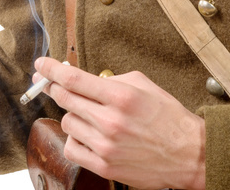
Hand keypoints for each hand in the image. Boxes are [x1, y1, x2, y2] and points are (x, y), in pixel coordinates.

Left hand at [34, 56, 205, 189]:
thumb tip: (85, 79)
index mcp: (121, 96)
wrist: (188, 154)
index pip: (73, 78)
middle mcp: (110, 120)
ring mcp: (106, 145)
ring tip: (88, 115)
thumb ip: (112, 80)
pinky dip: (74, 139)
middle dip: (53, 87)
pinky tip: (86, 134)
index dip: (51, 69)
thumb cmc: (168, 118)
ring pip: (67, 123)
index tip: (41, 65)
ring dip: (73, 115)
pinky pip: (72, 148)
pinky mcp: (104, 165)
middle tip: (49, 83)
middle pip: (65, 98)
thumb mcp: (143, 85)